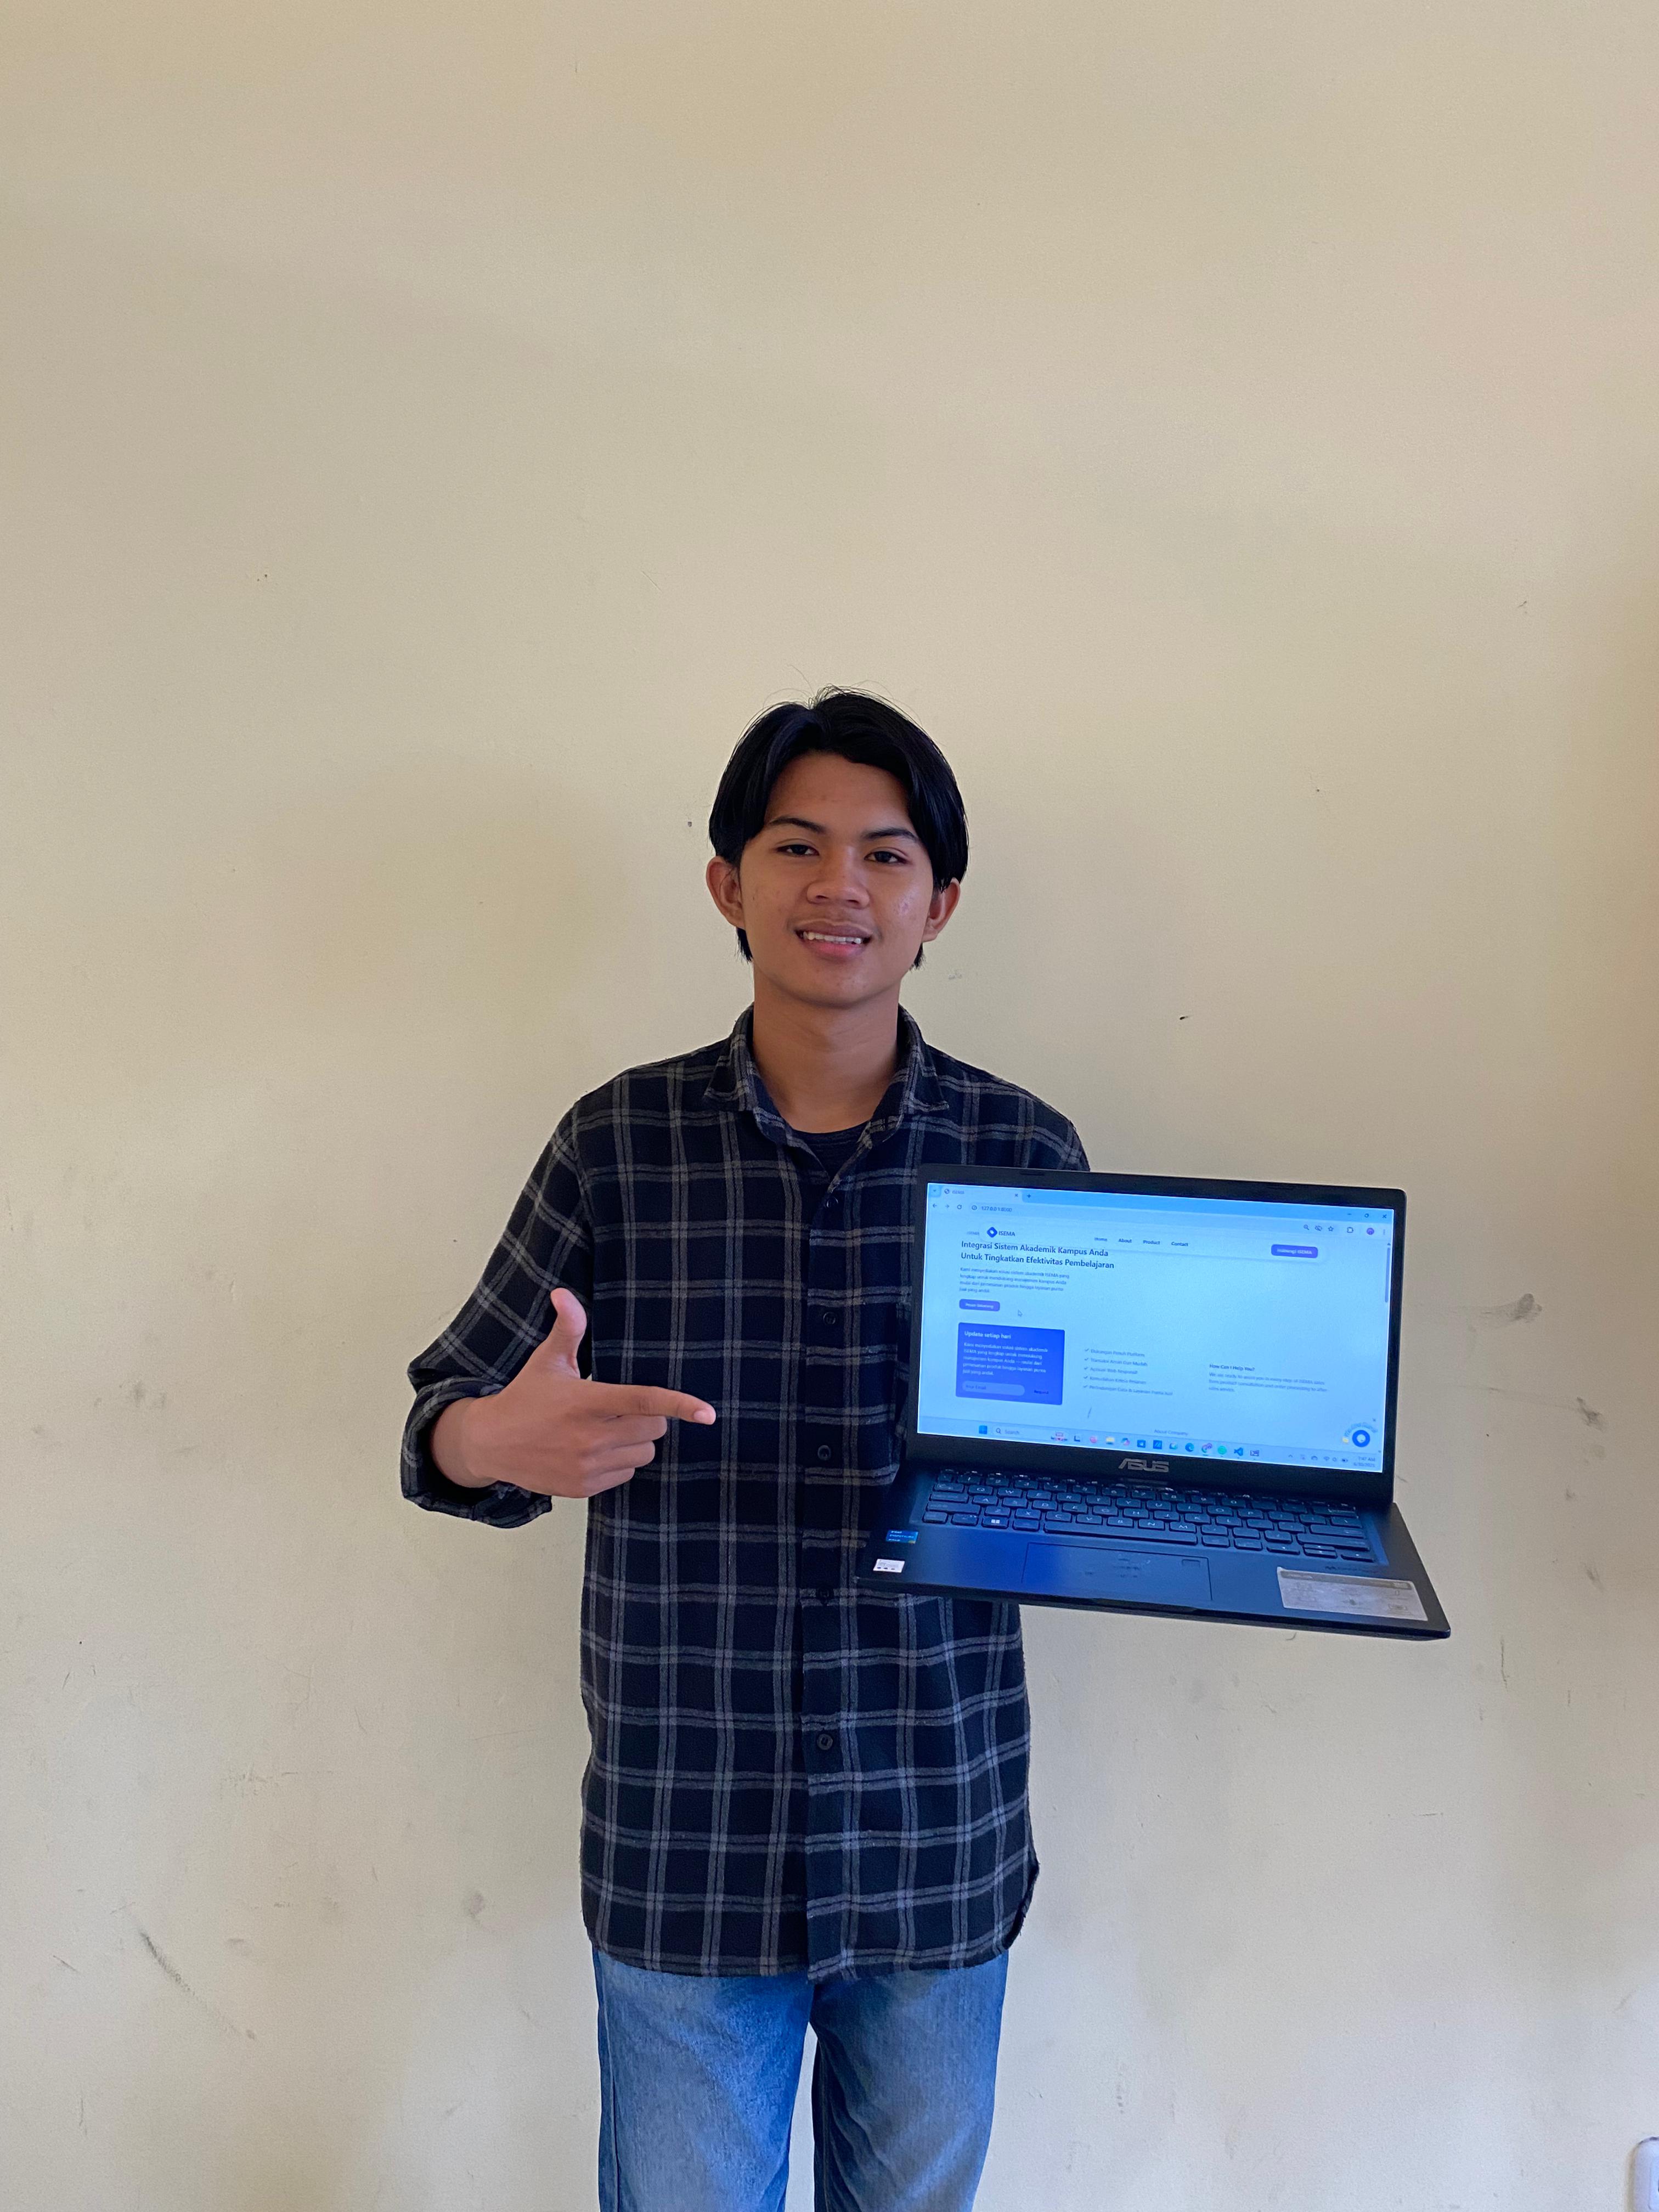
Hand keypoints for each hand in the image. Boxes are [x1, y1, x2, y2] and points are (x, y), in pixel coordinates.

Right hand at [435, 1289, 715, 1497]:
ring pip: (643, 1454)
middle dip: (648, 1417)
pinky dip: (618, 1463)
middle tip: (621, 1409)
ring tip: (605, 1430)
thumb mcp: (547, 1361)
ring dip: (635, 1442)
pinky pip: (625, 1475)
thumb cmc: (525, 1397)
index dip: (679, 1405)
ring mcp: (588, 1466)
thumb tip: (563, 1293)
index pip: (643, 1401)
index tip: (707, 1412)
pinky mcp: (583, 1488)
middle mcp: (590, 1437)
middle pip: (653, 1429)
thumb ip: (567, 1329)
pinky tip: (594, 1450)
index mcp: (586, 1402)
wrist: (490, 1444)